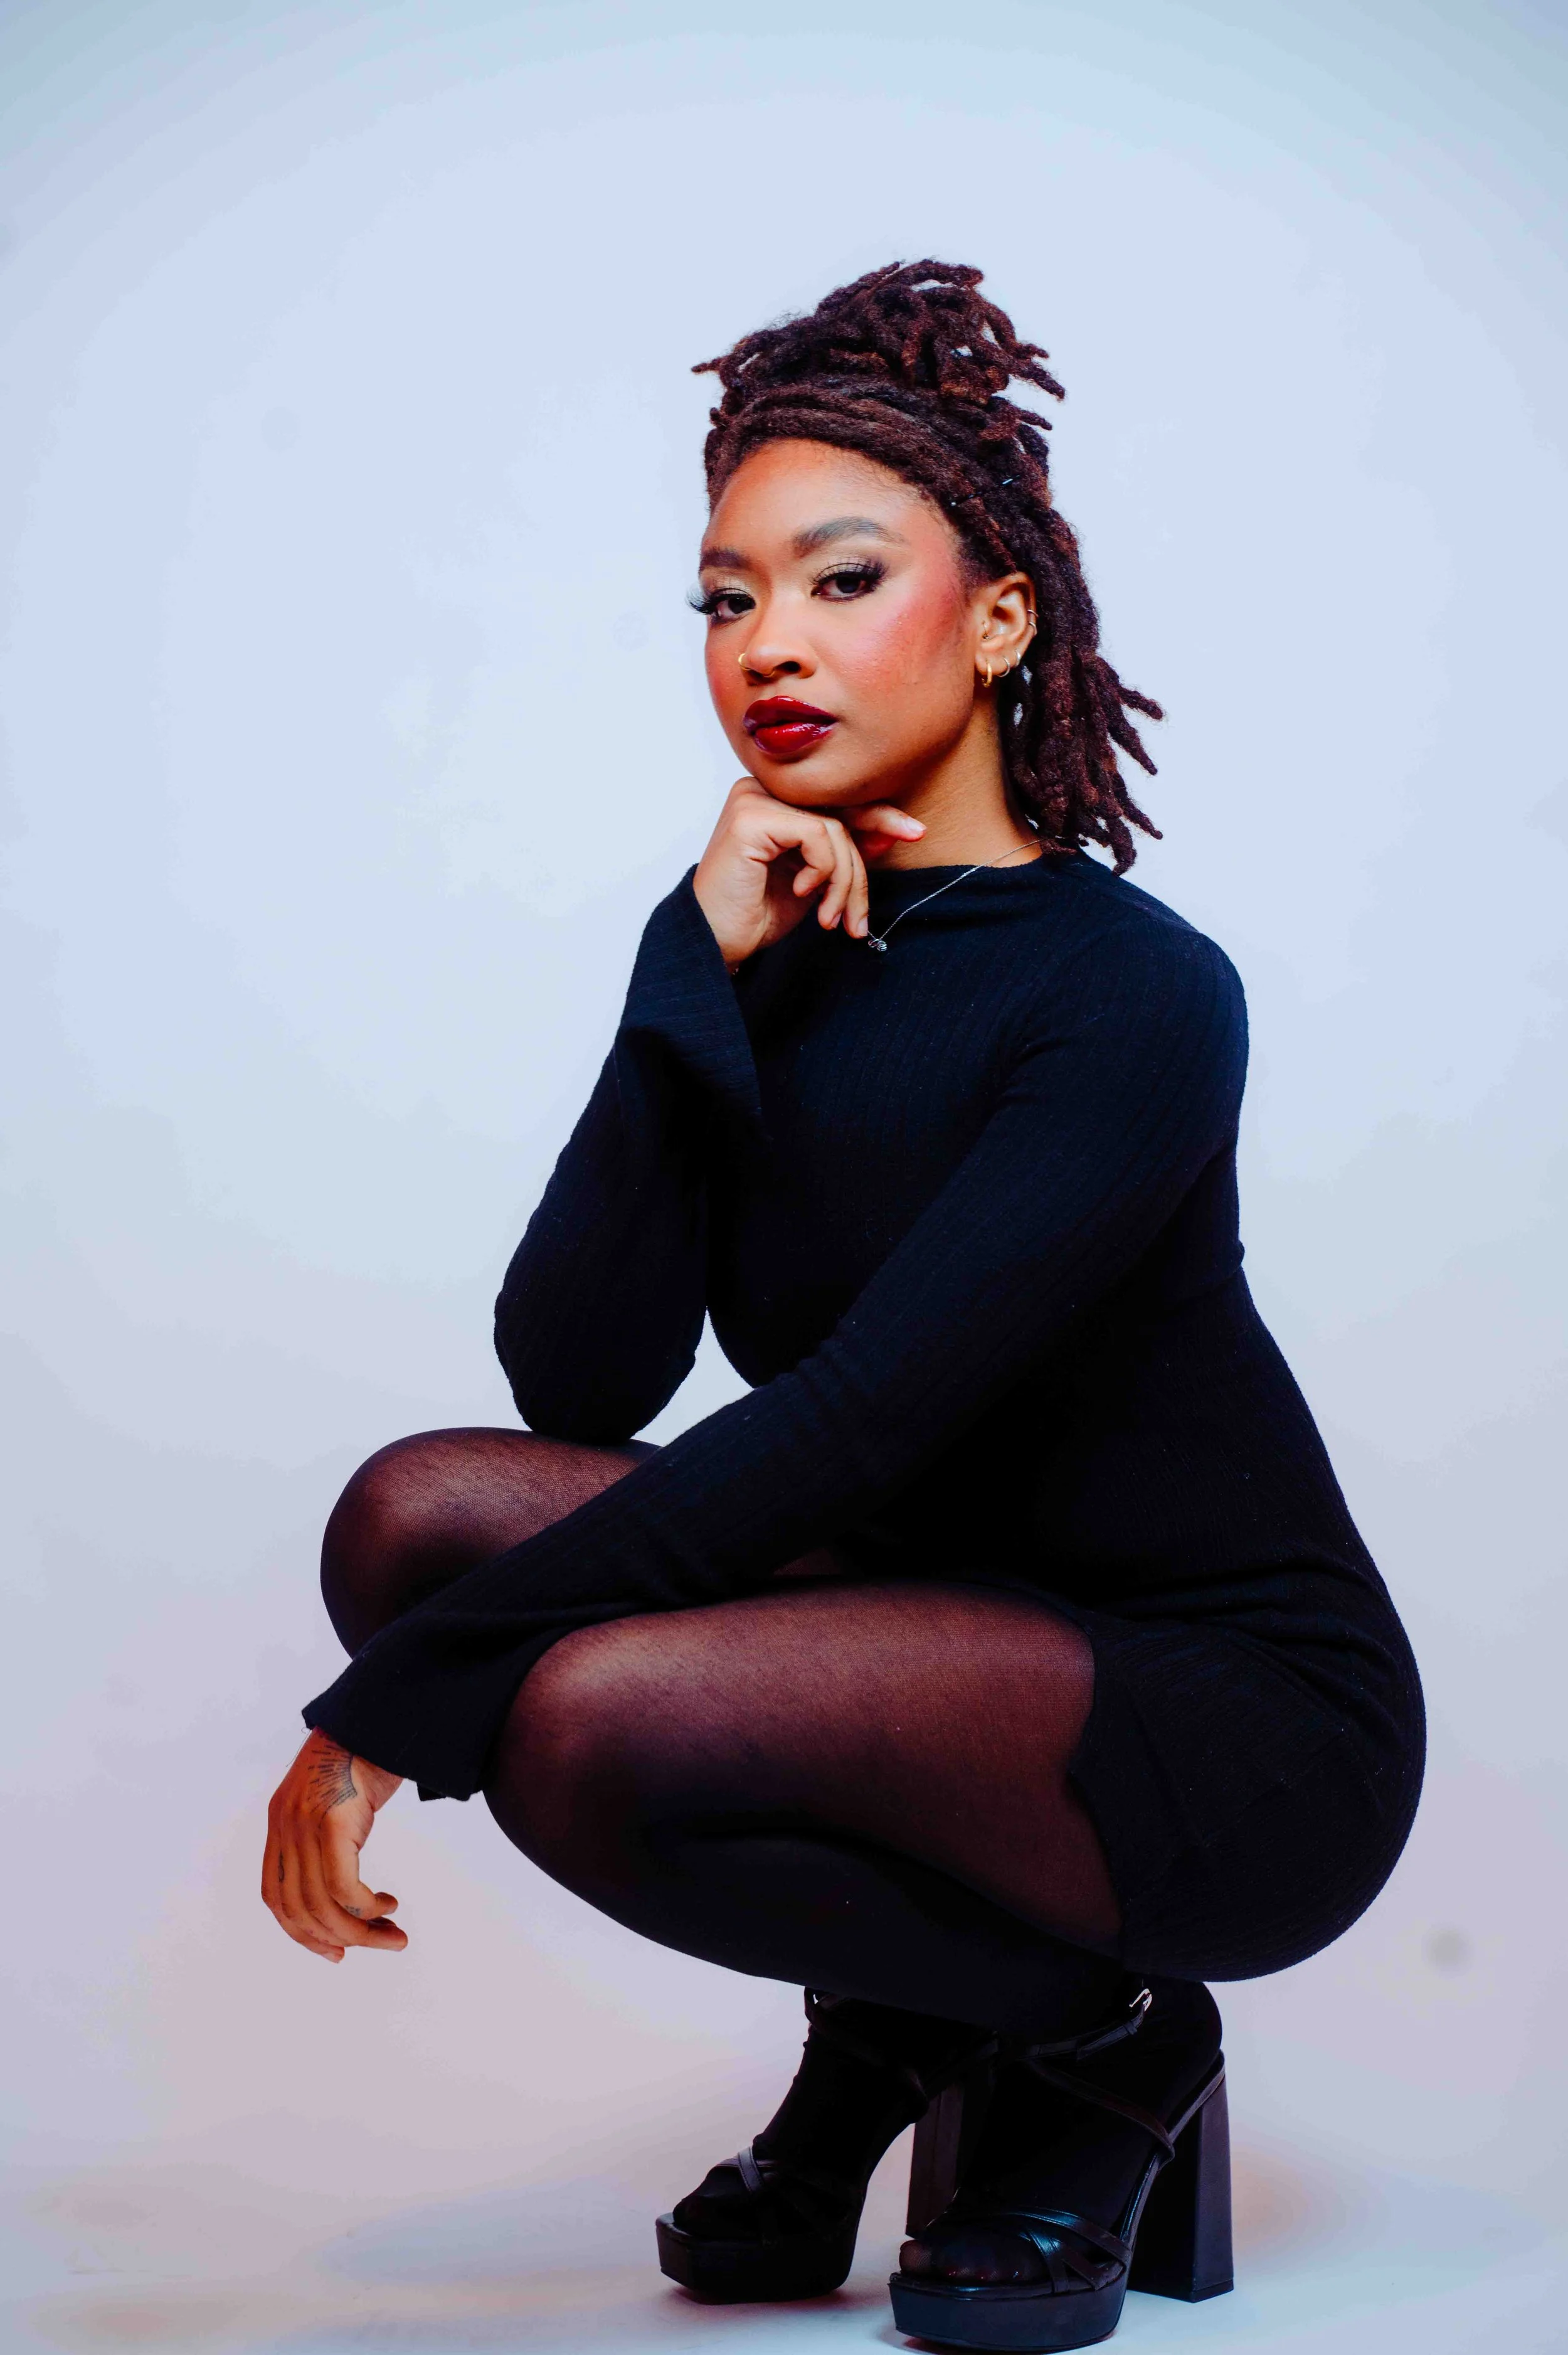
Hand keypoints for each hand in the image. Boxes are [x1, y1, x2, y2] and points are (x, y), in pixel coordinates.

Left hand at [262, 1729, 405, 1961]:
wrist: (376, 1713)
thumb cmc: (364, 1753)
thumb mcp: (334, 1797)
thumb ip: (326, 1832)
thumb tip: (343, 1879)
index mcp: (281, 1824)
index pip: (277, 1898)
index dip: (303, 1933)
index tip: (336, 1951)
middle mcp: (285, 1827)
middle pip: (300, 1909)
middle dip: (340, 1939)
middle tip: (381, 1944)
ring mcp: (305, 1824)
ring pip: (323, 1904)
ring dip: (361, 1931)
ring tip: (393, 1934)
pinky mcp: (333, 1821)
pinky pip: (343, 1886)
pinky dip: (365, 1908)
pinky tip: (387, 1905)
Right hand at [693, 778, 924, 969]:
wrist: (714, 941)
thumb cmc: (754, 914)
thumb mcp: (813, 883)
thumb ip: (844, 854)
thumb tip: (887, 835)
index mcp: (775, 802)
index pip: (836, 803)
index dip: (879, 817)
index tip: (915, 832)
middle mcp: (762, 791)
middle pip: (841, 813)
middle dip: (863, 866)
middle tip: (863, 913)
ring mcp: (754, 799)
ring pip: (834, 828)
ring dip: (844, 881)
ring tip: (830, 917)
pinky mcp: (751, 815)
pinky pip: (817, 834)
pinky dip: (822, 870)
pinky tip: (802, 894)